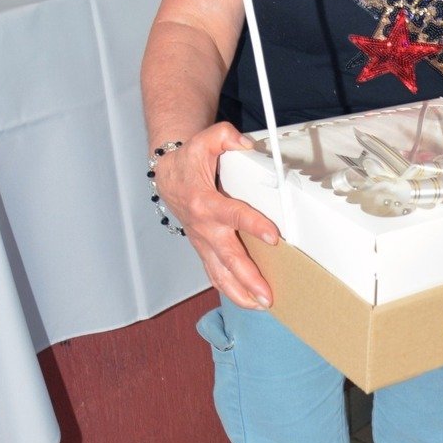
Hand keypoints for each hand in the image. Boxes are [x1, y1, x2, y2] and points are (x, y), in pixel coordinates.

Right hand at [152, 123, 282, 309]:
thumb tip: (245, 144)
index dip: (254, 225)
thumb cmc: (190, 160)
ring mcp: (203, 242)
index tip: (274, 236)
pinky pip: (216, 274)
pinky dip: (231, 291)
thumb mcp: (206, 140)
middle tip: (267, 294)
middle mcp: (204, 227)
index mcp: (205, 201)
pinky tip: (248, 303)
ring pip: (220, 273)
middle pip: (228, 256)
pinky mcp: (204, 249)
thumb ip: (225, 136)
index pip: (233, 215)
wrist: (168, 176)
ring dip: (240, 292)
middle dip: (248, 277)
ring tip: (262, 305)